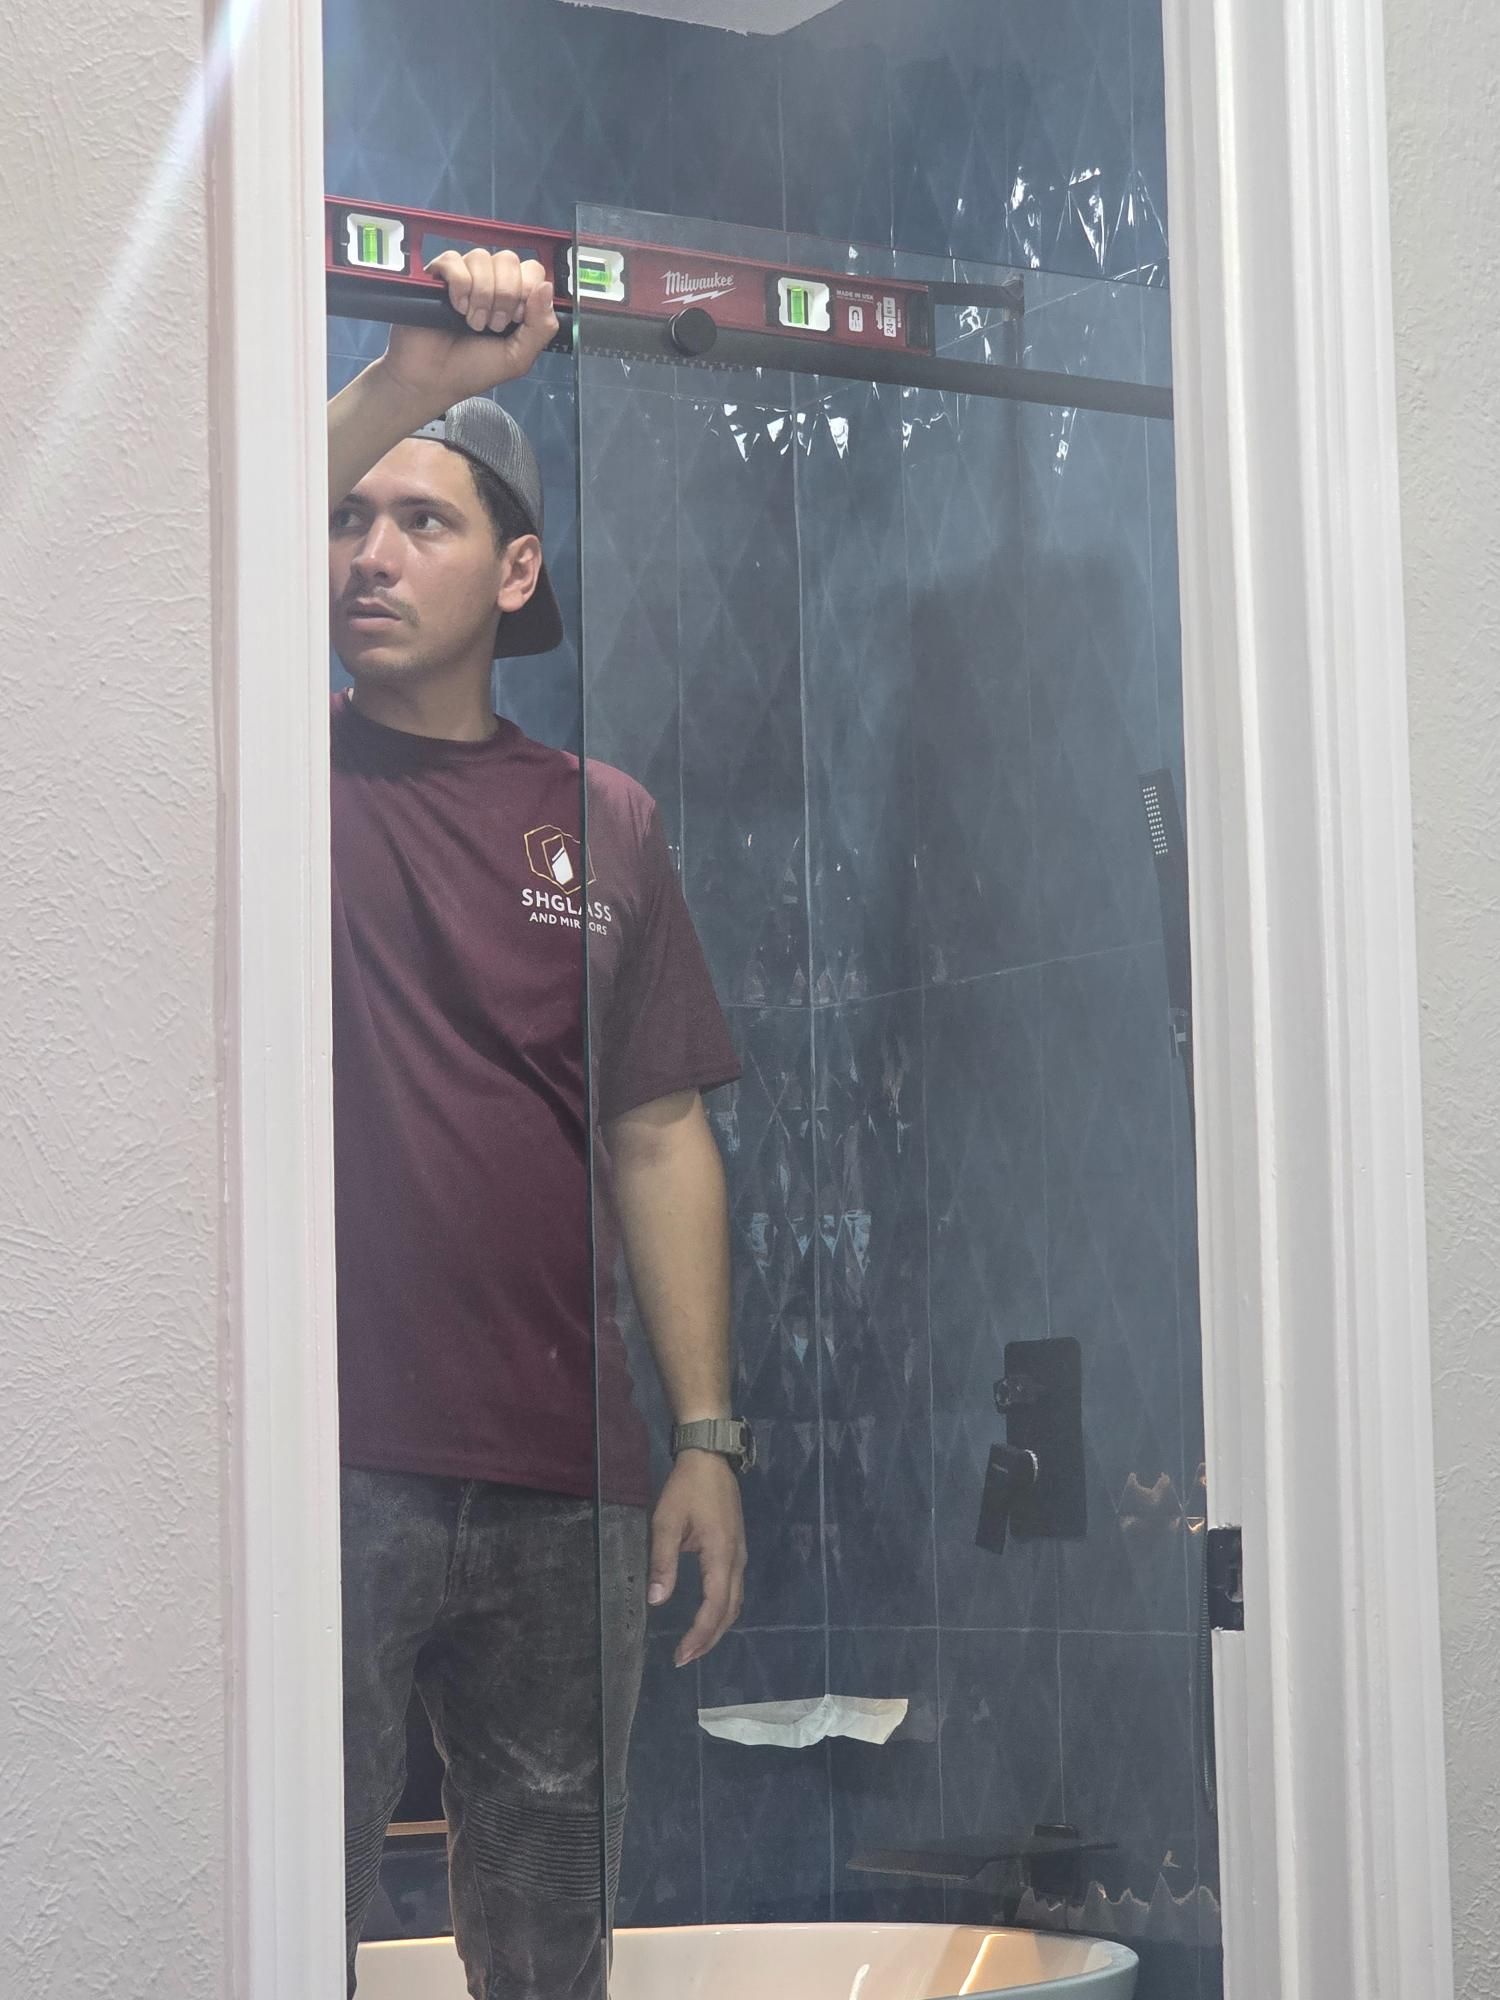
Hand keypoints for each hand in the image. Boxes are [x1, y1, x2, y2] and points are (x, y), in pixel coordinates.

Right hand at [377, 248, 559, 411]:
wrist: (435, 379)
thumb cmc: (474, 369)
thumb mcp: (518, 357)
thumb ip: (541, 327)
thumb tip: (547, 287)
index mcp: (514, 298)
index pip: (533, 270)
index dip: (527, 291)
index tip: (515, 319)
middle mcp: (491, 282)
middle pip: (509, 260)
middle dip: (504, 296)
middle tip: (493, 324)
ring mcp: (465, 275)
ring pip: (482, 258)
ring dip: (481, 295)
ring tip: (472, 322)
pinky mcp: (438, 274)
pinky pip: (454, 261)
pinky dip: (459, 286)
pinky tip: (456, 308)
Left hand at [649, 1452, 746, 1667]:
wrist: (710, 1457)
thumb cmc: (686, 1488)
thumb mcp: (666, 1522)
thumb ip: (662, 1562)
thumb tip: (657, 1601)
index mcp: (721, 1555)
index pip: (714, 1607)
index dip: (699, 1634)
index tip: (680, 1654)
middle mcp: (736, 1560)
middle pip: (730, 1611)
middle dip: (709, 1639)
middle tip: (684, 1658)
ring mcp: (740, 1554)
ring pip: (735, 1602)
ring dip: (717, 1627)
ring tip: (694, 1644)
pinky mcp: (737, 1547)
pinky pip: (734, 1589)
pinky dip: (722, 1609)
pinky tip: (708, 1615)